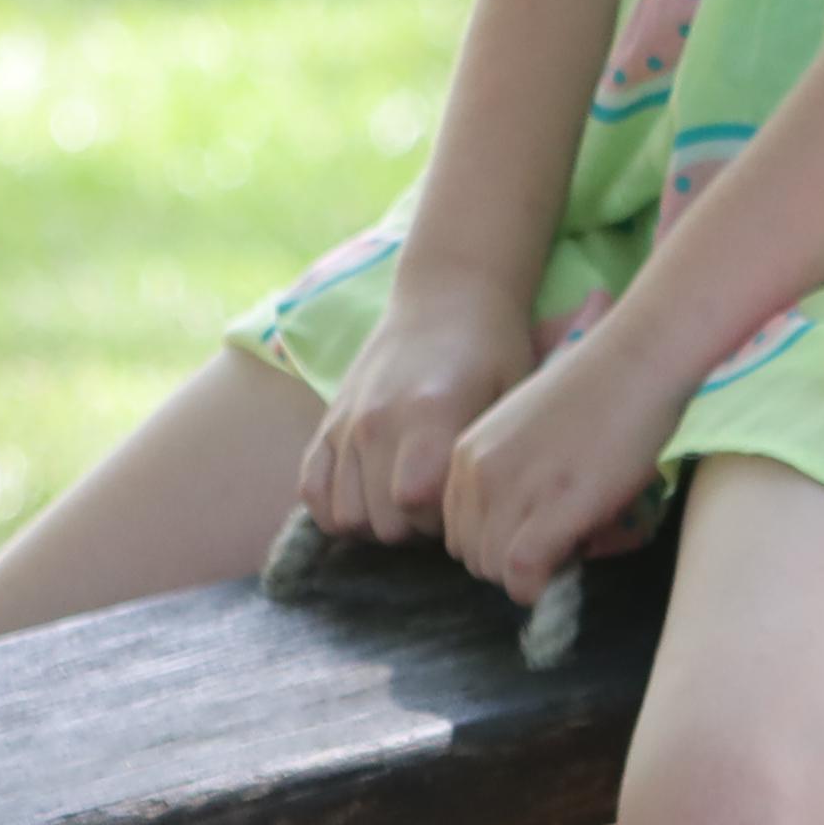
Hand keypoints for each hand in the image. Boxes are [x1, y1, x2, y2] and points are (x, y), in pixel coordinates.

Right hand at [303, 288, 539, 544]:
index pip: (415, 508)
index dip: (445, 522)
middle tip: (442, 503)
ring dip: (379, 522)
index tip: (465, 502)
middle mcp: (376, 423)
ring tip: (410, 498)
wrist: (448, 297)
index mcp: (428, 415)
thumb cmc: (494, 350)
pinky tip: (371, 496)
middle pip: (382, 522)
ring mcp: (344, 424)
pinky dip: (336, 508)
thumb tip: (489, 516)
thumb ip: (489, 455)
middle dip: (416, 528)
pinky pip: (311, 491)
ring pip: (345, 516)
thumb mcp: (512, 396)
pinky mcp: (326, 423)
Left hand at [435, 325, 684, 603]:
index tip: (537, 530)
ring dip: (532, 572)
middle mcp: (477, 474)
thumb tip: (523, 521)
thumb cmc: (599, 388)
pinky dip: (541, 583)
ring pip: (494, 572)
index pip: (458, 531)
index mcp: (466, 454)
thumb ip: (511, 470)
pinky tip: (572, 556)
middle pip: (472, 557)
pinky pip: (523, 574)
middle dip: (513, 561)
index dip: (498, 542)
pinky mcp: (552, 508)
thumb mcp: (528, 428)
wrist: (638, 360)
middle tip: (561, 537)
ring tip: (575, 536)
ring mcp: (513, 491)